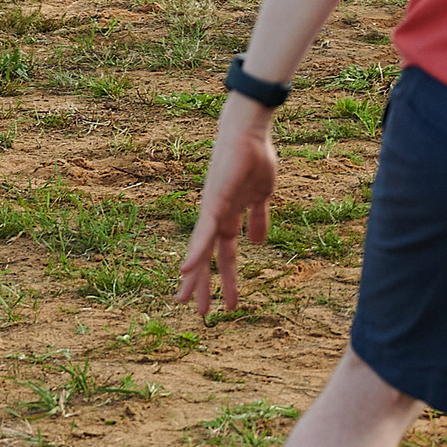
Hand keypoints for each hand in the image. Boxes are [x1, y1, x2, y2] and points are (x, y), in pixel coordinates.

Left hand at [176, 93, 280, 316]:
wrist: (250, 133)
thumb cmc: (255, 159)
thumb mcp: (261, 197)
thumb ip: (258, 220)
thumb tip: (259, 244)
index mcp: (228, 217)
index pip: (223, 254)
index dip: (222, 278)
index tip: (220, 302)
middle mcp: (215, 217)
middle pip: (208, 258)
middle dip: (204, 286)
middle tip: (199, 313)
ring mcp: (213, 210)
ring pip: (201, 251)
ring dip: (196, 277)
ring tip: (185, 301)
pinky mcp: (214, 201)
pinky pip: (204, 232)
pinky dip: (196, 252)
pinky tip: (185, 268)